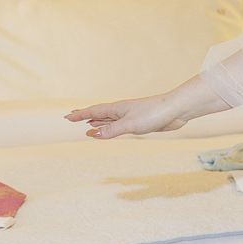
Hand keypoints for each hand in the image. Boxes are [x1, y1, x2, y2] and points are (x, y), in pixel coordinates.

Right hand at [67, 95, 188, 139]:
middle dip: (85, 116)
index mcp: (117, 108)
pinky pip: (119, 124)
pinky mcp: (140, 122)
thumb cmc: (153, 114)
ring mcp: (131, 116)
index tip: (67, 117)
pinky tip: (112, 128)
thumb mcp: (129, 125)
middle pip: (99, 113)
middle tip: (72, 117)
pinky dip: (111, 126)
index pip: (94, 111)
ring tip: (87, 123)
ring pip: (109, 118)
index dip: (80, 115)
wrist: (175, 110)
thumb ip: (111, 131)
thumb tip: (90, 135)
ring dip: (97, 121)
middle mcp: (122, 111)